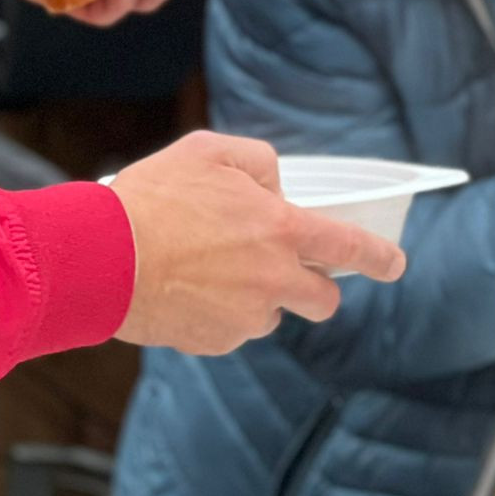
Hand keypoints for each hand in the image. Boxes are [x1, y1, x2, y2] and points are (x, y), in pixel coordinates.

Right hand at [109, 131, 406, 355]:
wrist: (99, 258)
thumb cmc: (153, 199)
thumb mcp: (211, 152)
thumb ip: (260, 164)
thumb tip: (276, 188)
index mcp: (281, 231)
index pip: (350, 248)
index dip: (380, 257)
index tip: (395, 264)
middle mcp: (274, 280)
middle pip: (323, 300)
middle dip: (317, 289)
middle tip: (291, 272)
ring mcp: (245, 318)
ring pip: (271, 315)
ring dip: (258, 298)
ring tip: (209, 270)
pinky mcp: (214, 343)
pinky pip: (231, 331)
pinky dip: (219, 314)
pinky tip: (186, 290)